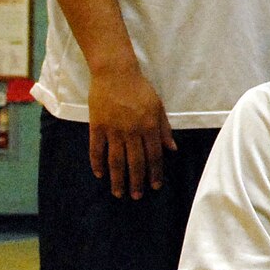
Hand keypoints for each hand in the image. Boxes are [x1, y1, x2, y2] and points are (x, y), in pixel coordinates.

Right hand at [85, 61, 175, 197]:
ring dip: (118, 179)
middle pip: (135, 163)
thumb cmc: (140, 89)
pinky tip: (100, 175)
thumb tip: (172, 149)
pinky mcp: (97, 126)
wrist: (115, 73)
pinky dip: (97, 163)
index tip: (155, 187)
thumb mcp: (158, 107)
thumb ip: (164, 129)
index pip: (154, 156)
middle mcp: (132, 132)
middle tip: (136, 197)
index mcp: (150, 127)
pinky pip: (96, 149)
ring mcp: (113, 130)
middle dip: (137, 182)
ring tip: (119, 193)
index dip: (155, 173)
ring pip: (116, 160)